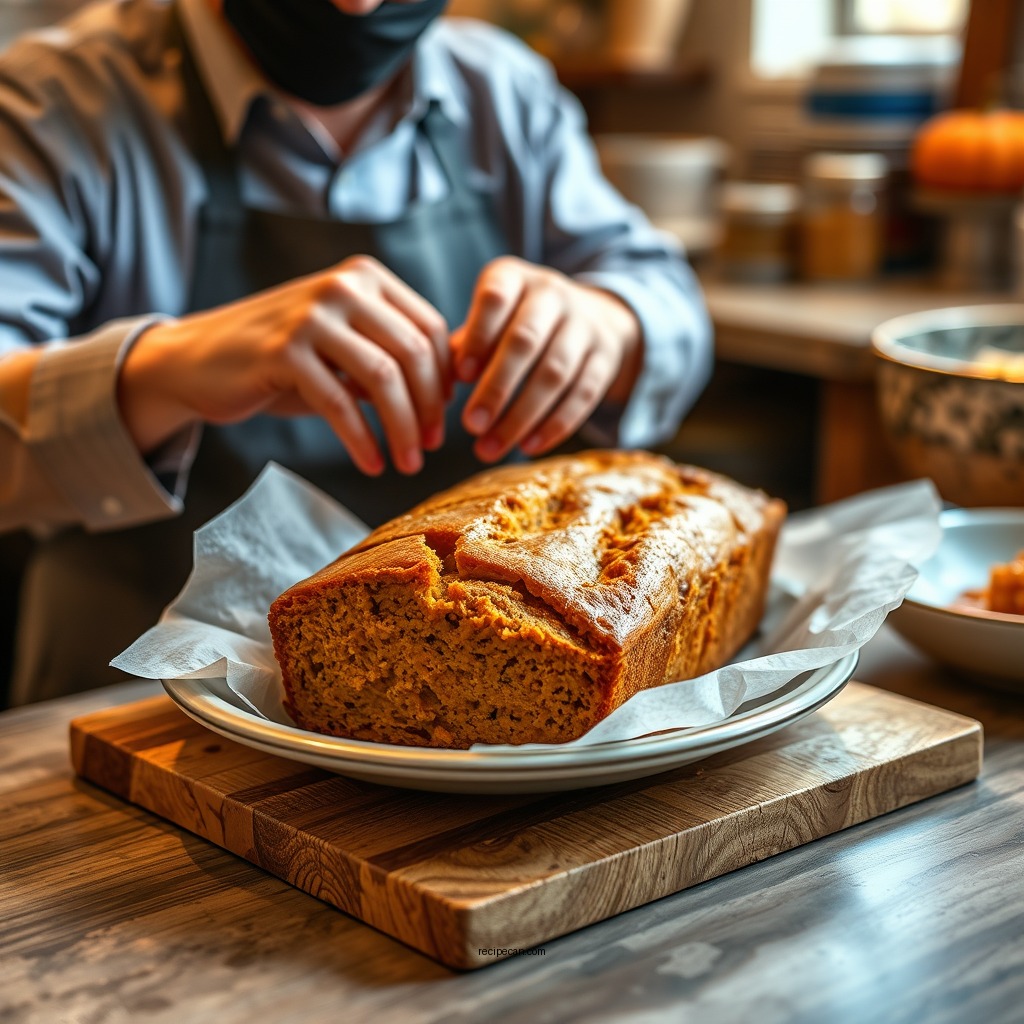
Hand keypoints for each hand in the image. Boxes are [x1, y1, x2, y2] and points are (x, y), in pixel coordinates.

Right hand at [118, 255, 449, 475]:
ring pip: (384, 378)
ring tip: (407, 463)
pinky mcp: (283, 351)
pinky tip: (371, 464)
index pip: (430, 329)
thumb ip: (390, 355)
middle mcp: (342, 287)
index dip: (444, 381)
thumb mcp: (344, 347)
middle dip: (429, 409)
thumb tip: (450, 390)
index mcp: (365, 278)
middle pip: (414, 353)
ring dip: (402, 429)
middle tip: (430, 448)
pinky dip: (362, 440)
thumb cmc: (283, 360)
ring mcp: (311, 315)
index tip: (443, 422)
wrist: (199, 360)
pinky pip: (340, 404)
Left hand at [452, 257, 641, 461]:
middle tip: (470, 426)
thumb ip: (464, 345)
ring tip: (490, 448)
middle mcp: (552, 294)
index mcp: (514, 277)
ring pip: (555, 374)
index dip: (478, 338)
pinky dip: (554, 425)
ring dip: (520, 416)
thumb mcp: (489, 317)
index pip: (495, 299)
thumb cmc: (517, 321)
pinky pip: (582, 395)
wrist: (592, 313)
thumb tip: (436, 383)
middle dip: (496, 388)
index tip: (460, 377)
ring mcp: (584, 325)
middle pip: (525, 341)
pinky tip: (528, 446)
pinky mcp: (606, 358)